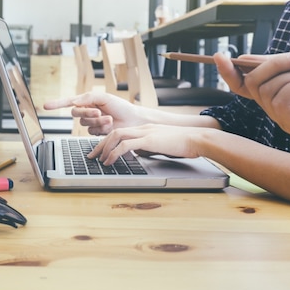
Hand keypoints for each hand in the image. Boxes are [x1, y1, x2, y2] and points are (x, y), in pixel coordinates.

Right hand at [43, 92, 147, 134]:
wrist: (133, 120)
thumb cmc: (121, 106)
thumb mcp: (104, 97)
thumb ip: (88, 98)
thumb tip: (73, 102)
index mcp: (88, 101)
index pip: (69, 102)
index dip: (56, 104)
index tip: (45, 106)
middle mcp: (88, 111)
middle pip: (76, 113)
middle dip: (87, 113)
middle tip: (99, 112)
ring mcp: (92, 122)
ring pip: (85, 124)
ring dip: (98, 121)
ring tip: (110, 119)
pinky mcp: (96, 132)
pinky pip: (92, 131)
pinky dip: (101, 128)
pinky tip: (109, 126)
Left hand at [89, 123, 205, 165]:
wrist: (198, 139)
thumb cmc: (184, 144)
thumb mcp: (162, 145)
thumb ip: (149, 148)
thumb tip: (139, 155)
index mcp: (145, 129)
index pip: (120, 131)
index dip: (108, 141)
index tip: (100, 151)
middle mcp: (143, 128)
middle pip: (114, 132)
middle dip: (100, 145)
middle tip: (92, 156)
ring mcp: (145, 132)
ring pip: (116, 136)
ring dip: (105, 148)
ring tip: (99, 160)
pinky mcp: (149, 140)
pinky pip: (126, 145)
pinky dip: (115, 153)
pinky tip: (110, 161)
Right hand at [215, 51, 289, 136]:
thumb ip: (269, 64)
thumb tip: (240, 60)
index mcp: (272, 93)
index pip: (242, 85)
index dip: (229, 72)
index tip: (219, 57)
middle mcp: (273, 107)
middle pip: (252, 82)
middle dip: (274, 65)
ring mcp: (282, 118)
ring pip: (266, 89)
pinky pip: (279, 100)